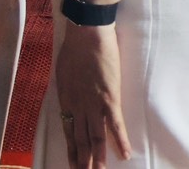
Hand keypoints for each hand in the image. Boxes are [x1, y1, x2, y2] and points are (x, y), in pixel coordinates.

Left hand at [55, 23, 131, 168]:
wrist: (86, 34)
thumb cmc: (74, 48)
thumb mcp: (63, 72)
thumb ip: (68, 89)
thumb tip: (70, 98)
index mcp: (65, 100)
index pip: (68, 131)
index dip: (71, 149)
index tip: (72, 163)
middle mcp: (77, 106)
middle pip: (80, 139)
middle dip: (82, 160)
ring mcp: (93, 104)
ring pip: (96, 137)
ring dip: (97, 157)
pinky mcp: (109, 98)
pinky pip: (115, 125)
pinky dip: (120, 141)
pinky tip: (125, 154)